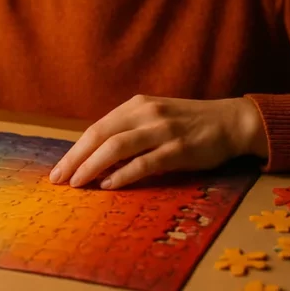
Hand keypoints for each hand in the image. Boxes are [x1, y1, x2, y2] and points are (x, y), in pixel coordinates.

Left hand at [49, 95, 265, 189]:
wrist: (230, 122)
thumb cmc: (189, 124)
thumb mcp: (154, 118)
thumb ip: (129, 132)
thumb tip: (96, 158)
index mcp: (136, 105)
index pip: (97, 128)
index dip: (75, 150)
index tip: (59, 169)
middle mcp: (146, 113)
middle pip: (101, 136)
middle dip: (77, 159)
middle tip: (60, 179)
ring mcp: (163, 130)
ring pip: (118, 147)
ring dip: (93, 166)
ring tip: (78, 183)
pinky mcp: (179, 148)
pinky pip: (145, 162)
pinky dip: (124, 174)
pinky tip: (110, 185)